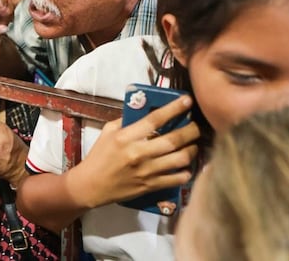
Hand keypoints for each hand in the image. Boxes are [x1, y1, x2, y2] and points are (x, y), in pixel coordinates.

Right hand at [67, 95, 199, 207]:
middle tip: (197, 126)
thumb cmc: (99, 156)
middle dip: (190, 130)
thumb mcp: (107, 131)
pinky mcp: (150, 186)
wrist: (91, 185)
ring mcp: (146, 171)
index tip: (187, 100)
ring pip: (179, 159)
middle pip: (173, 140)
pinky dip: (186, 172)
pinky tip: (188, 166)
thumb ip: (126, 121)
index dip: (173, 108)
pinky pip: (176, 179)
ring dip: (192, 150)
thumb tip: (146, 110)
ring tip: (194, 145)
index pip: (154, 119)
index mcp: (126, 137)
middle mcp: (138, 153)